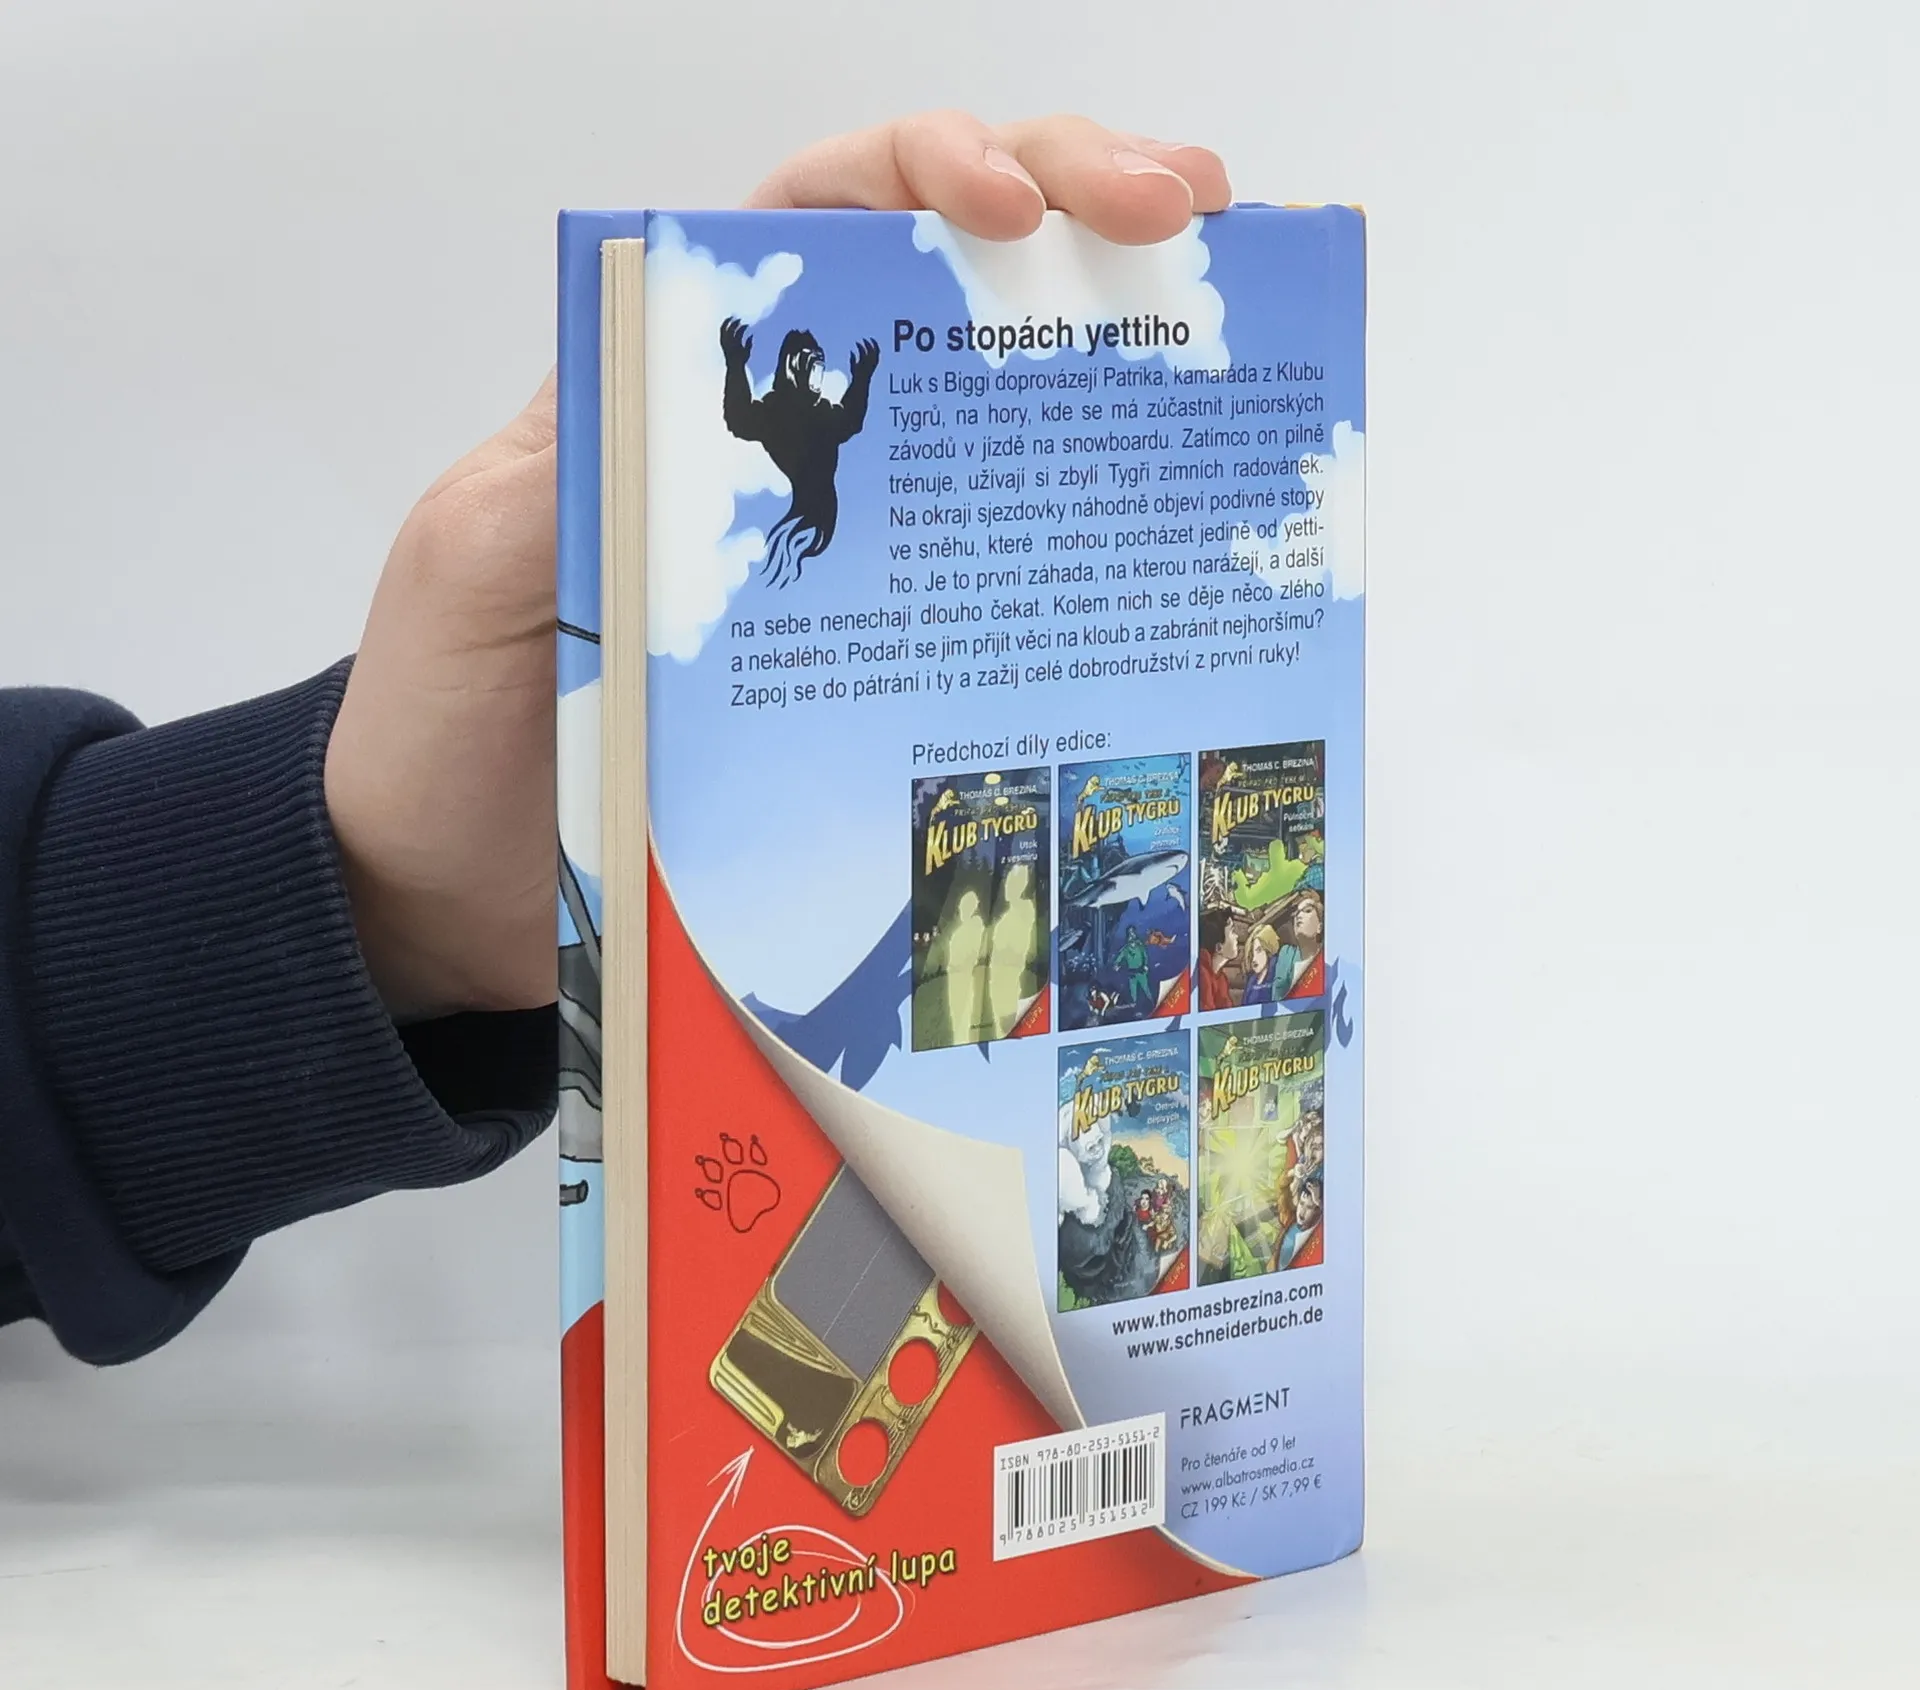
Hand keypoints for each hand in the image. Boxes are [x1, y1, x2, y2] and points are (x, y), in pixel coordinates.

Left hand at [324, 112, 1230, 1020]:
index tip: (1015, 209)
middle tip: (1188, 217)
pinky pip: (985, 581)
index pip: (814, 219)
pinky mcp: (868, 662)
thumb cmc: (443, 726)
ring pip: (987, 413)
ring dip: (1108, 344)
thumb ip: (564, 475)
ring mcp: (838, 556)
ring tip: (1226, 313)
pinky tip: (1157, 525)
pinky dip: (1075, 540)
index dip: (926, 175)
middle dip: (1069, 209)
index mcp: (673, 390)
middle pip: (936, 278)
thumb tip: (702, 419)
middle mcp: (774, 450)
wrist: (448, 893)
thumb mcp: (475, 569)